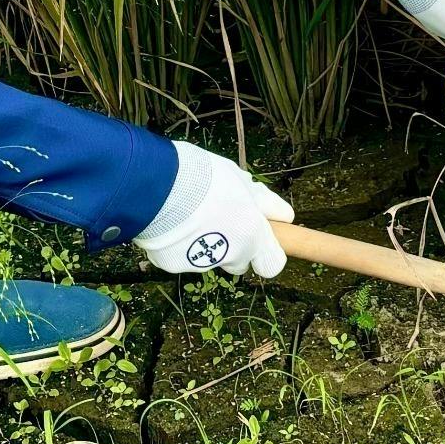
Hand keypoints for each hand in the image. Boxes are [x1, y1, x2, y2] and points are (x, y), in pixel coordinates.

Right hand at [135, 143, 293, 277]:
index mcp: (252, 236)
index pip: (273, 265)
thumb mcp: (242, 181)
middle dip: (233, 246)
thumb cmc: (206, 178)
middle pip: (239, 261)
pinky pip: (182, 255)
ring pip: (210, 257)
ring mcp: (201, 263)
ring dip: (205, 242)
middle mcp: (231, 256)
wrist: (159, 186)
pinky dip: (179, 243)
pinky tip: (170, 221)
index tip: (260, 236)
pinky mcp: (174, 264)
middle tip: (218, 218)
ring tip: (188, 213)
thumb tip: (285, 215)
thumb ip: (264, 202)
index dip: (267, 252)